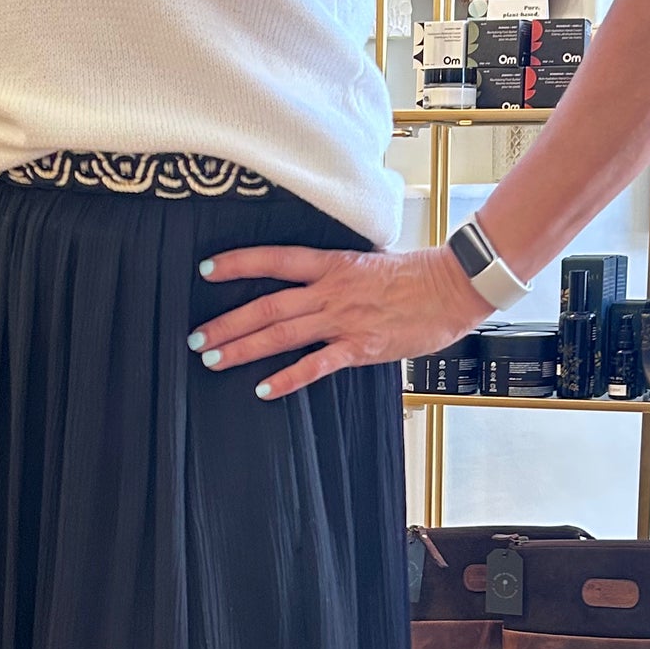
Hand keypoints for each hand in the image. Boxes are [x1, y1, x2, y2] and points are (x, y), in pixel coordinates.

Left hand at [189, 243, 488, 399]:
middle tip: (196, 337)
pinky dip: (288, 377)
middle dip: (227, 322)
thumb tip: (309, 282)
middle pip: (267, 305)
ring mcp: (344, 319)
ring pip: (283, 333)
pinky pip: (317, 365)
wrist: (454, 287)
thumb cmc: (416, 274)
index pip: (274, 259)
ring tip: (213, 358)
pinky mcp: (361, 346)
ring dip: (244, 347)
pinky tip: (264, 388)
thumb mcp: (368, 262)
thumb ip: (335, 274)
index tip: (206, 270)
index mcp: (332, 264)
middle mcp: (331, 290)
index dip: (238, 263)